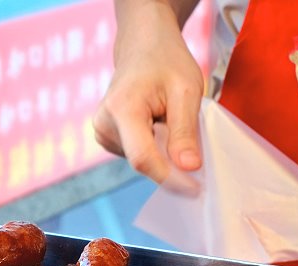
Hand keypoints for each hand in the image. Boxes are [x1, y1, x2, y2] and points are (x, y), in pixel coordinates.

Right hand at [93, 0, 203, 188]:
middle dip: (170, 161)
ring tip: (169, 117)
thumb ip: (185, 131)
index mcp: (121, 109)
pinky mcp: (107, 137)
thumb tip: (188, 168)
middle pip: (142, 161)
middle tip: (193, 139)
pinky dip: (154, 146)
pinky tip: (158, 123)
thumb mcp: (186, 91)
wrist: (143, 45)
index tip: (196, 188)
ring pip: (140, 159)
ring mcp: (102, 132)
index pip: (143, 158)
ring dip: (163, 150)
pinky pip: (136, 153)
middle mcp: (104, 124)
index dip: (170, 178)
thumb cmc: (166, 62)